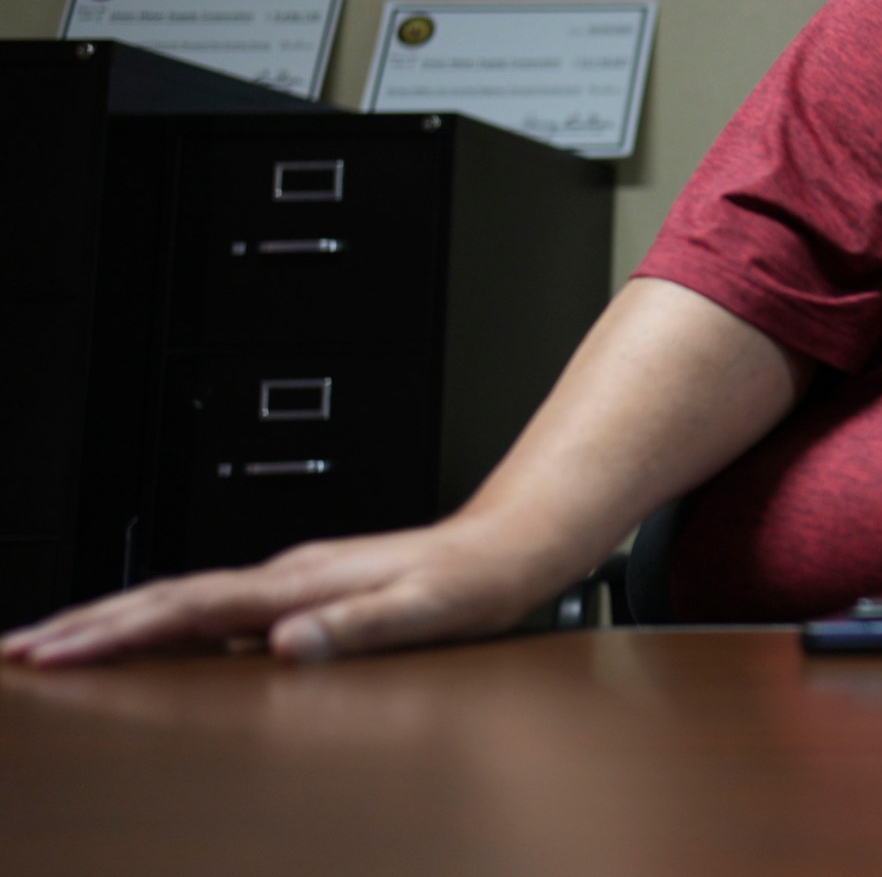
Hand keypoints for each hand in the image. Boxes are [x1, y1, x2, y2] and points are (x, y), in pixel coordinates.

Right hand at [0, 515, 554, 666]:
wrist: (517, 541)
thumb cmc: (479, 580)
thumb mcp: (429, 612)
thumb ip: (357, 628)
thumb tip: (285, 645)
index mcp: (302, 582)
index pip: (186, 609)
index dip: (112, 632)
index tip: (51, 652)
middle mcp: (288, 575)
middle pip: (163, 596)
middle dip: (84, 624)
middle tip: (15, 651)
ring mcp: (292, 579)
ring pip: (180, 597)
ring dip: (112, 620)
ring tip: (52, 644)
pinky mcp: (304, 588)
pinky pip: (211, 607)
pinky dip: (160, 622)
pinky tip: (146, 640)